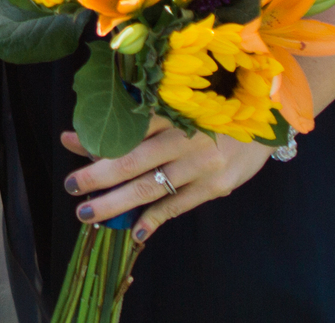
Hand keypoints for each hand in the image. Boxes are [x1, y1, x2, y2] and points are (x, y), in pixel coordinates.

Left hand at [61, 117, 270, 241]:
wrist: (268, 118)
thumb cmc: (217, 106)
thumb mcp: (184, 101)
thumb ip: (149, 113)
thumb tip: (106, 124)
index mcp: (173, 109)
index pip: (126, 127)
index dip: (96, 137)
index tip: (66, 139)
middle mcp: (184, 136)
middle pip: (132, 160)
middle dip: (97, 176)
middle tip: (71, 186)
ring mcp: (201, 164)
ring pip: (150, 187)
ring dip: (116, 203)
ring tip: (89, 214)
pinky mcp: (216, 185)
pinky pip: (178, 206)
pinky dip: (154, 219)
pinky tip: (135, 233)